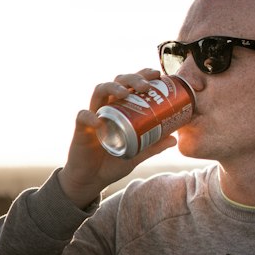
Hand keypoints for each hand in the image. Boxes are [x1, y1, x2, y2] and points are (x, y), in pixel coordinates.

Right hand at [58, 68, 177, 208]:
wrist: (91, 180)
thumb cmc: (111, 163)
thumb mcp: (137, 154)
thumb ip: (153, 146)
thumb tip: (174, 139)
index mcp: (119, 109)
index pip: (129, 85)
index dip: (141, 75)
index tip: (157, 74)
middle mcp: (106, 108)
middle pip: (116, 82)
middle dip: (132, 78)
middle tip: (146, 86)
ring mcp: (93, 116)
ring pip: (99, 91)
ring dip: (113, 88)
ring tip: (125, 93)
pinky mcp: (80, 129)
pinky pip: (83, 117)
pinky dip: (91, 117)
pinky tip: (100, 123)